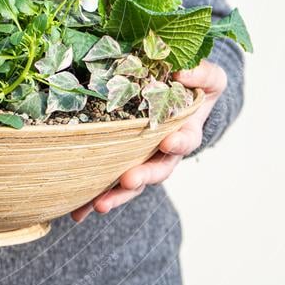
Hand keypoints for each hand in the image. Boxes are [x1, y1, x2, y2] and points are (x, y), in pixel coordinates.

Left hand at [70, 60, 226, 222]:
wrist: (176, 97)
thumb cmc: (194, 87)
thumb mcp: (208, 77)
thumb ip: (200, 74)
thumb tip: (181, 72)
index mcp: (186, 133)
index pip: (186, 140)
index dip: (178, 143)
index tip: (169, 142)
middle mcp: (164, 154)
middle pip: (156, 170)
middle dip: (143, 176)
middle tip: (129, 180)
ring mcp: (142, 161)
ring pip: (131, 184)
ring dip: (116, 195)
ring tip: (99, 205)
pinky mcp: (119, 165)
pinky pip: (107, 184)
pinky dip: (92, 199)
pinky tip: (76, 213)